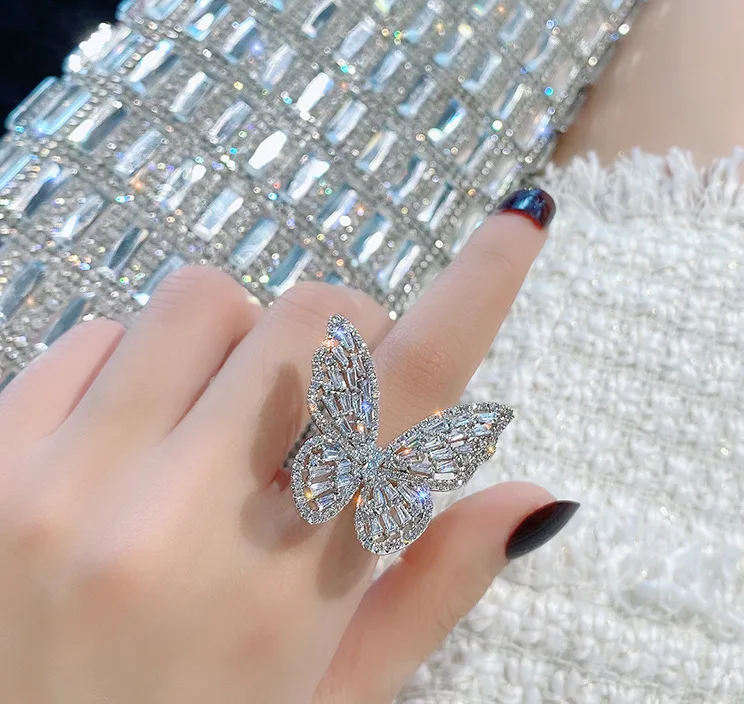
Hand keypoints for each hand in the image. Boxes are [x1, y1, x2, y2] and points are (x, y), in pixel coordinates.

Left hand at [0, 194, 572, 703]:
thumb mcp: (332, 699)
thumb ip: (432, 588)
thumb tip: (532, 497)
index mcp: (290, 591)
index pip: (413, 394)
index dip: (479, 289)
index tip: (518, 225)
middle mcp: (183, 521)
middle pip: (312, 316)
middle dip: (337, 341)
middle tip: (317, 408)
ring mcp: (73, 484)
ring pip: (202, 299)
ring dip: (235, 343)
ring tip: (214, 425)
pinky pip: (95, 332)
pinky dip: (135, 366)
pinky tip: (129, 444)